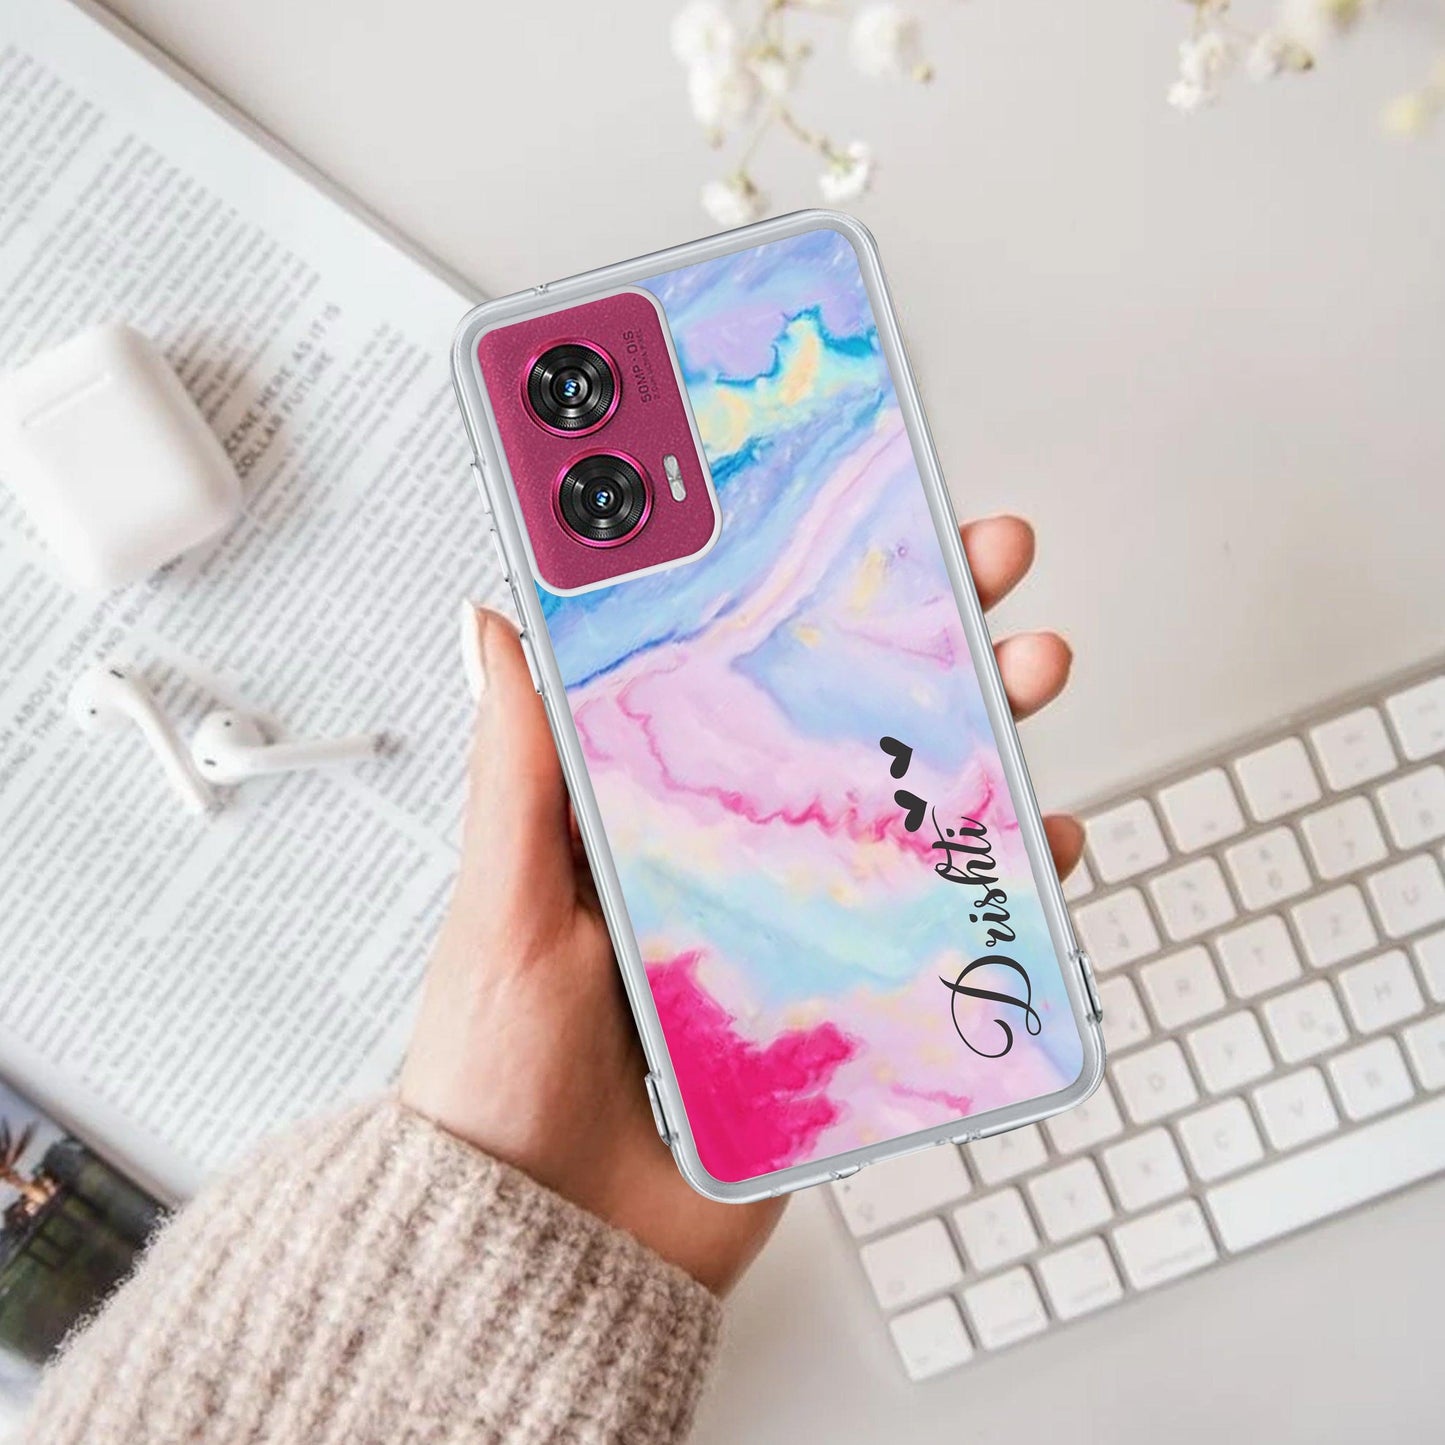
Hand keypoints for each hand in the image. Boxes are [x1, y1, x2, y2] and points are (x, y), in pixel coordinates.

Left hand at [400, 515, 1079, 1294]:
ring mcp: (798, 929)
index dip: (798, 590)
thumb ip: (520, 771)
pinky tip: (1040, 845)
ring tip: (1029, 671)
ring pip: (911, 810)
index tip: (854, 512)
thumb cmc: (504, 1078)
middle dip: (924, 631)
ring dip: (986, 732)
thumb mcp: (507, 907)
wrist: (553, 1251)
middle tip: (980, 560)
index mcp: (650, 812)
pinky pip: (945, 933)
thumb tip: (493, 622)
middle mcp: (733, 856)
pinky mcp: (846, 1009)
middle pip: (844, 723)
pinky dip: (1004, 885)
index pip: (738, 674)